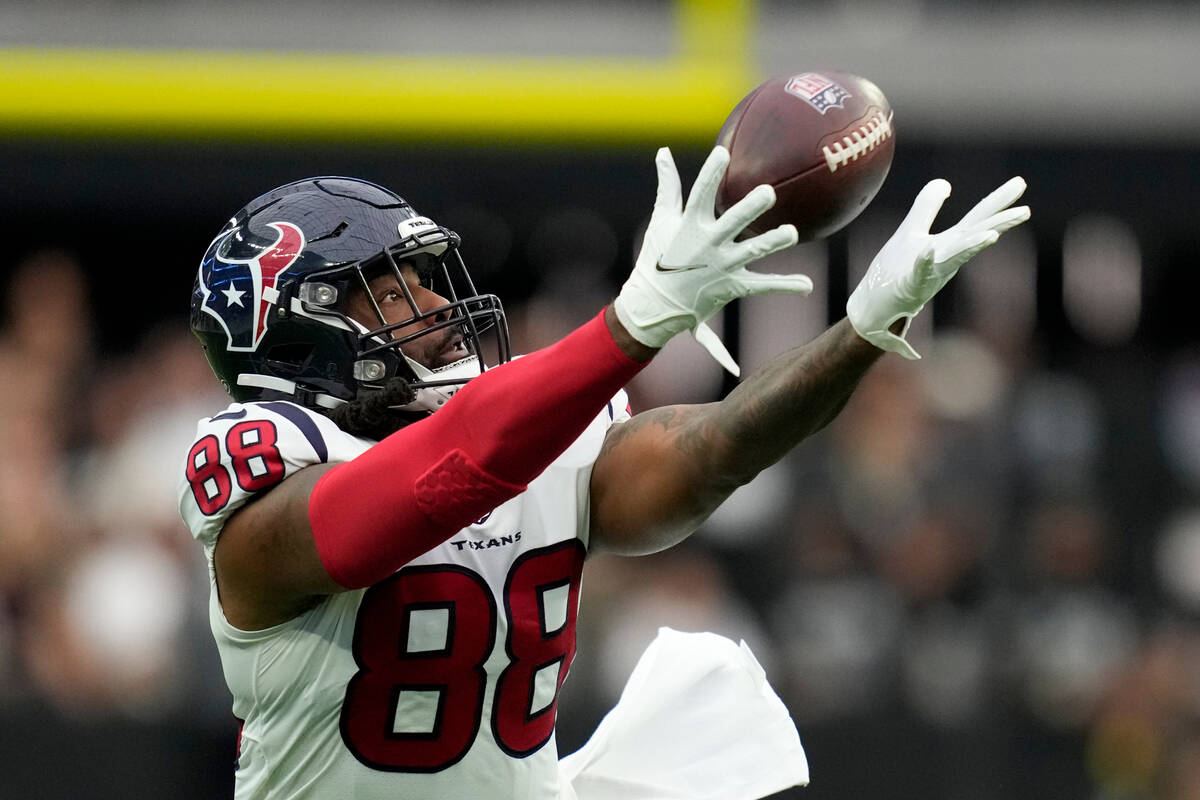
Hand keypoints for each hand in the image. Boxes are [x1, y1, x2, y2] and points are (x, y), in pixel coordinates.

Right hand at [613, 146, 810, 375]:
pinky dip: (785, 285)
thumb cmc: (658, 256)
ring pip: (751, 251)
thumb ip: (668, 186)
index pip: (699, 195)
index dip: (709, 174)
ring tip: (791, 233)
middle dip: (749, 209)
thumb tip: (663, 151)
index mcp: (689, 225)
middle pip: (732, 222)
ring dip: (772, 242)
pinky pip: (761, 285)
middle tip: (768, 192)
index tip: (722, 153)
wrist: (655, 304)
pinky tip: (806, 285)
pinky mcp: (732, 286)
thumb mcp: (661, 220)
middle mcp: (707, 244)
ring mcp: (721, 266)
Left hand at [847, 177, 1030, 358]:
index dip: (997, 201)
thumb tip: (944, 182)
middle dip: (1000, 223)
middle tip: (1026, 210)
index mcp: (948, 243)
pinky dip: (924, 262)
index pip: (977, 219)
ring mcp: (931, 273)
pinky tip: (927, 252)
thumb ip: (927, 206)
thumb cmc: (897, 269)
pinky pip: (919, 273)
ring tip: (993, 235)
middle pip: (975, 235)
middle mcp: (946, 257)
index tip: (1020, 183)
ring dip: (972, 246)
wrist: (876, 303)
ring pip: (956, 257)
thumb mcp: (912, 230)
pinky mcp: (910, 286)